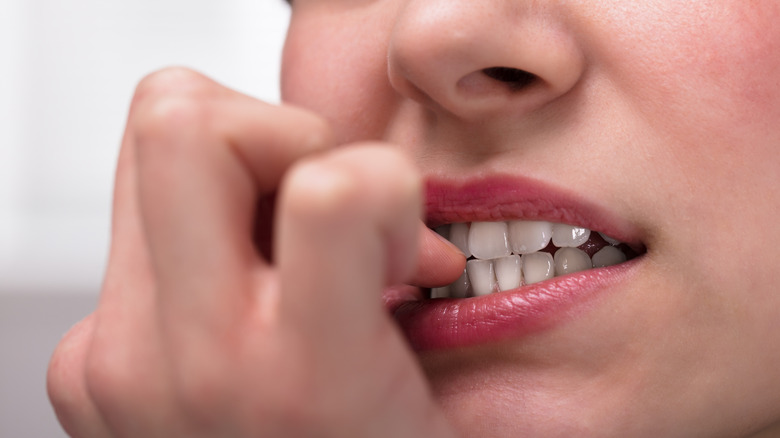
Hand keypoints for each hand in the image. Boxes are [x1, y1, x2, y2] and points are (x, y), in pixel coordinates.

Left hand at [47, 68, 463, 436]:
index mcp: (304, 380)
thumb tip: (372, 189)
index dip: (386, 182)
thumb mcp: (431, 396)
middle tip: (315, 200)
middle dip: (272, 131)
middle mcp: (182, 365)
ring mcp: (115, 363)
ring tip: (279, 246)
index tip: (398, 244)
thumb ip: (402, 269)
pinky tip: (244, 301)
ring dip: (232, 172)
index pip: (328, 189)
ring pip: (146, 152)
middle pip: (177, 119)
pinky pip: (136, 227)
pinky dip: (203, 234)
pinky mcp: (84, 365)